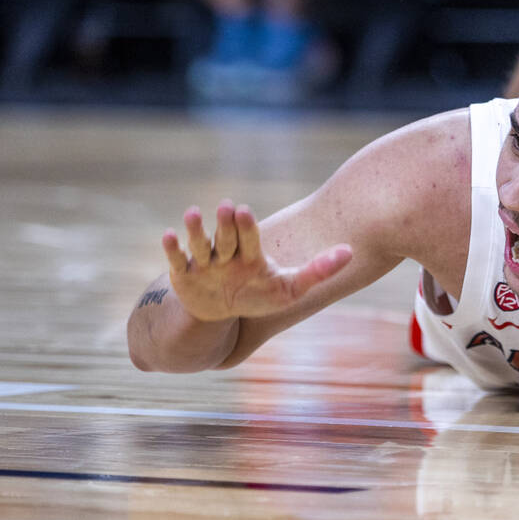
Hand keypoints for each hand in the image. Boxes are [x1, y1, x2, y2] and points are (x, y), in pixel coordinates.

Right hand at [162, 199, 351, 322]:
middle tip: (227, 206)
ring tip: (192, 213)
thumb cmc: (259, 295)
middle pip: (226, 236)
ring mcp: (204, 263)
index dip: (247, 226)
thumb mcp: (290, 288)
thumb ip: (319, 271)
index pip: (250, 237)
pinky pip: (175, 260)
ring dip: (196, 229)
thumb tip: (351, 251)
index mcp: (251, 253)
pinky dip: (170, 249)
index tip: (245, 210)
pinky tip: (167, 235)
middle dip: (226, 224)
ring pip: (200, 243)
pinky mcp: (183, 274)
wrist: (224, 313)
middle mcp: (227, 253)